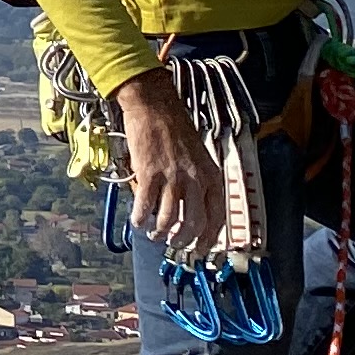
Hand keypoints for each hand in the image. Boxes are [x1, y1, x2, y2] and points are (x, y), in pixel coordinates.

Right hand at [112, 69, 222, 255]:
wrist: (154, 105)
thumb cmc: (175, 127)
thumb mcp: (198, 156)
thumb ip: (198, 182)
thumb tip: (190, 208)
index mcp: (211, 176)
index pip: (217, 218)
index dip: (208, 239)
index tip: (199, 249)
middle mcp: (195, 180)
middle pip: (194, 224)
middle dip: (183, 241)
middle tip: (174, 244)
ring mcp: (172, 178)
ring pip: (169, 220)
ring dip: (160, 232)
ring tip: (154, 233)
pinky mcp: (149, 174)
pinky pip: (145, 206)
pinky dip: (140, 218)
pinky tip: (137, 220)